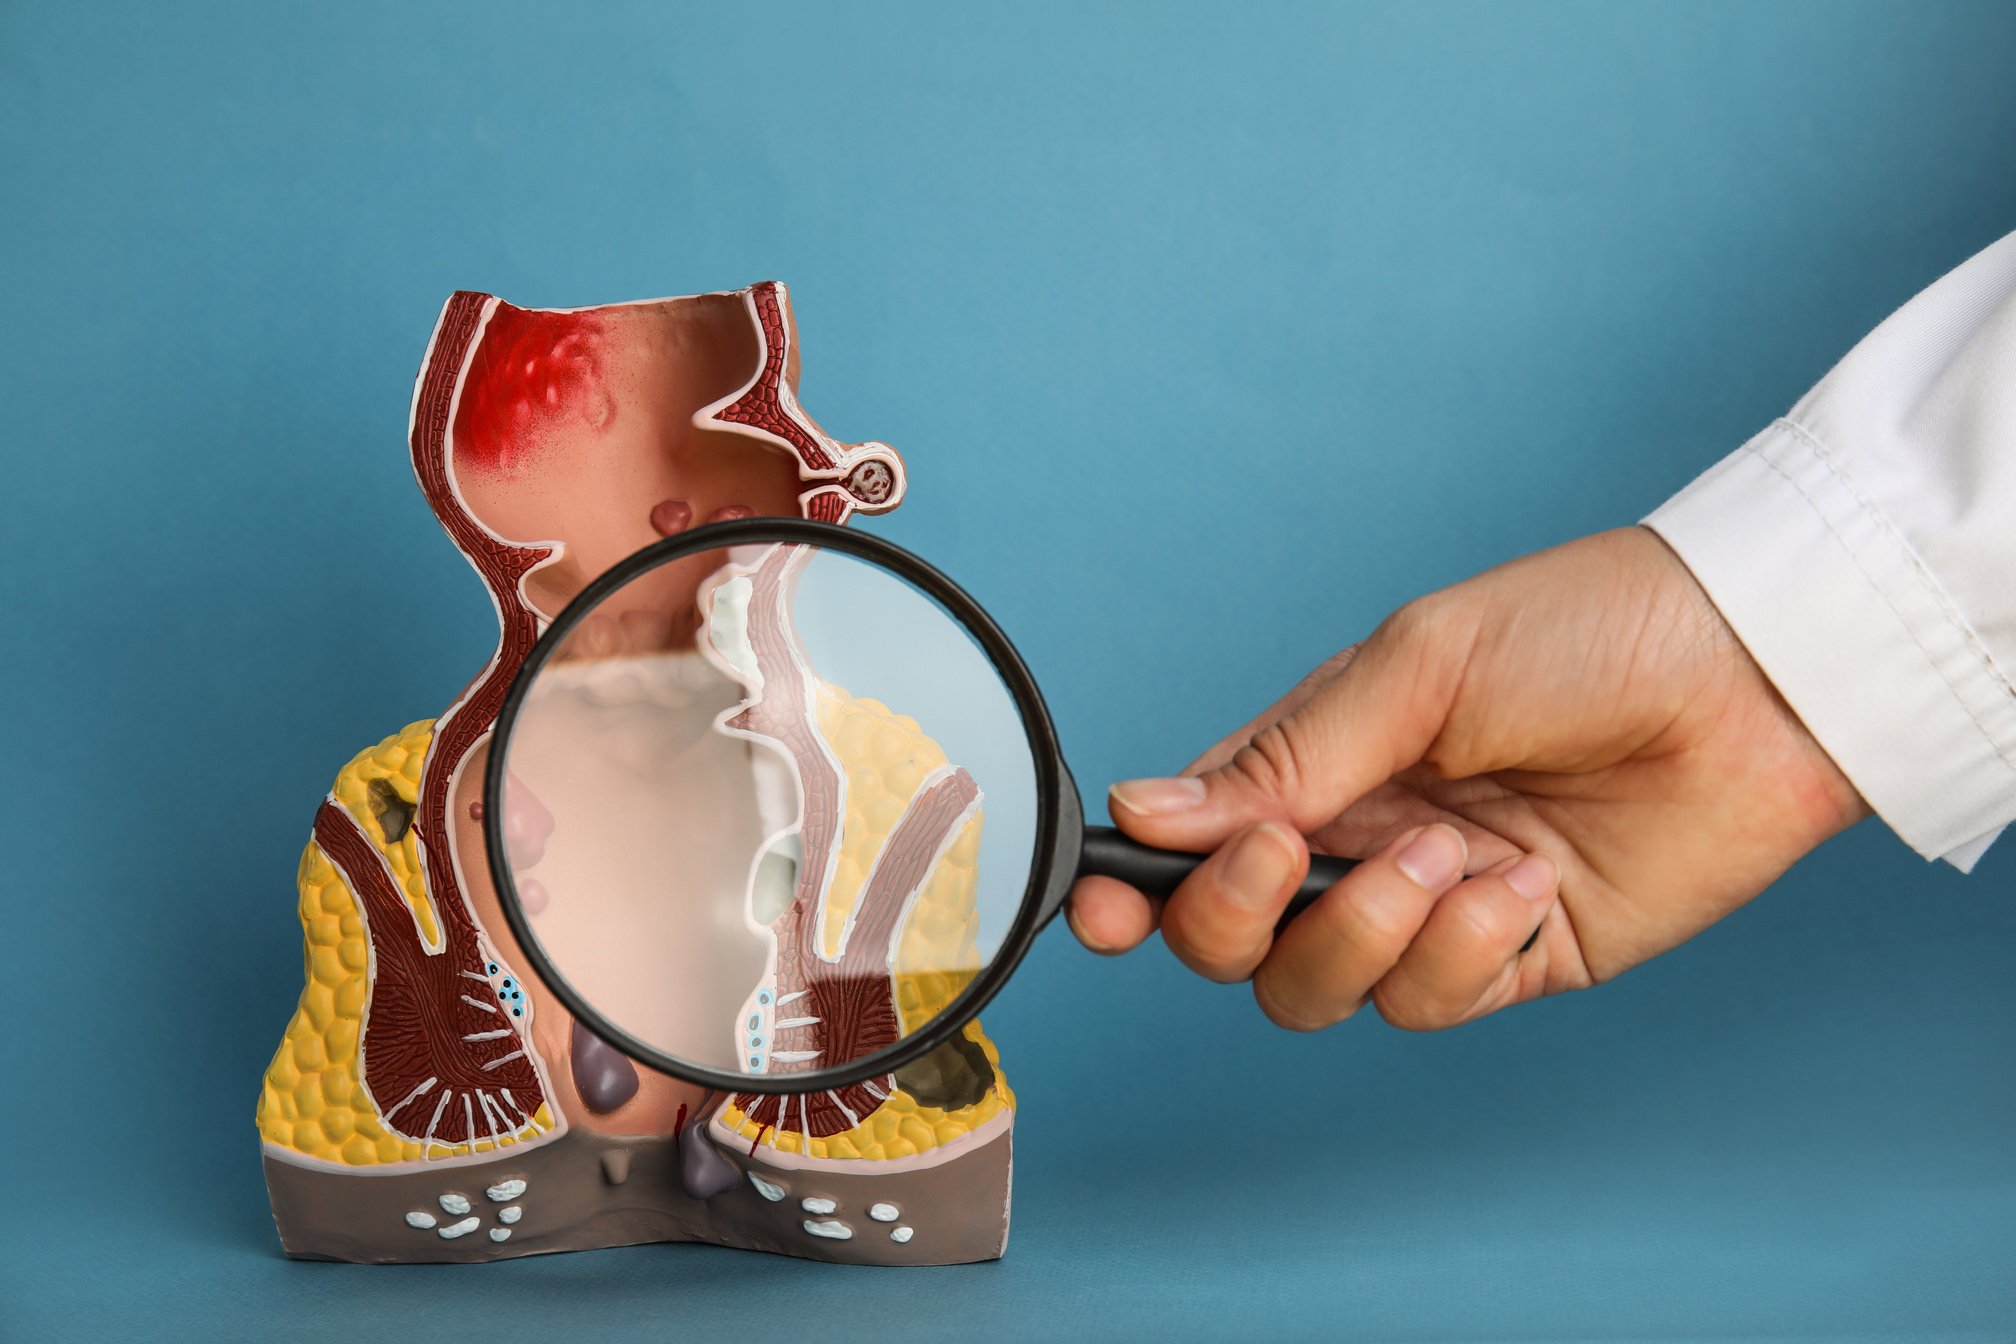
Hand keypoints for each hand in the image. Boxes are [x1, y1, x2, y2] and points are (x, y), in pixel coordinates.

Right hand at [1067, 527, 1867, 1031]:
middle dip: (1237, 918)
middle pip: (1234, 940)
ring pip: (1321, 988)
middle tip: (1293, 857)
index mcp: (1317, 759)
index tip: (1100, 912)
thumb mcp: (1416, 668)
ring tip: (1451, 854)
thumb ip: (1282, 756)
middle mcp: (1360, 840)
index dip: (1131, 889)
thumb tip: (1142, 811)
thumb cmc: (1585, 630)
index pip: (1191, 841)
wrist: (1753, 672)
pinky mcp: (1514, 958)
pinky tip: (1519, 884)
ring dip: (1365, 934)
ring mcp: (1432, 907)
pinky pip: (1434, 1003)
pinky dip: (1461, 955)